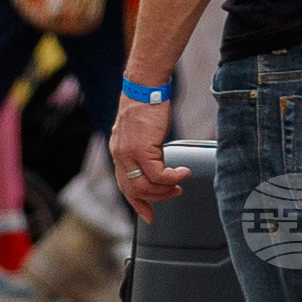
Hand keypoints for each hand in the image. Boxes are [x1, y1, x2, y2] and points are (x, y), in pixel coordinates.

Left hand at [109, 94, 184, 217]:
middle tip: (173, 195)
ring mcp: (129, 153)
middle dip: (155, 200)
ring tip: (179, 184)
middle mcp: (120, 155)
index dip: (137, 203)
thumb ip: (142, 149)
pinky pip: (158, 175)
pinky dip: (172, 177)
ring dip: (165, 190)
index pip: (124, 186)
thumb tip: (156, 164)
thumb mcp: (140, 132)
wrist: (145, 87)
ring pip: (145, 186)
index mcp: (118, 152)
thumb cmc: (146, 105)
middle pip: (133, 191)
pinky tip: (182, 172)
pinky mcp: (142, 149)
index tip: (148, 215)